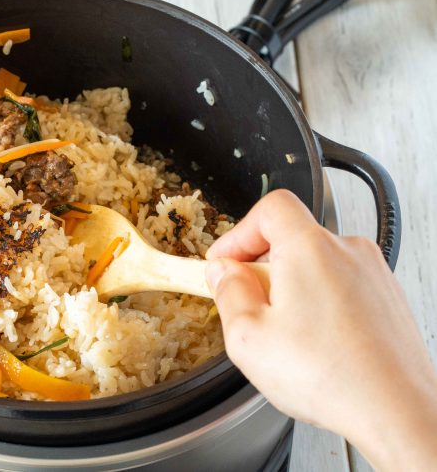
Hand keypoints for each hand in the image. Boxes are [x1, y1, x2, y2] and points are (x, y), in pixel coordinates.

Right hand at [205, 189, 436, 470]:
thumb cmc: (331, 376)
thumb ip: (227, 293)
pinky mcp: (386, 297)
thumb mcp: (249, 337)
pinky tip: (313, 343)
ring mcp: (373, 273)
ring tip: (283, 332)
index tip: (224, 261)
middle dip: (261, 266)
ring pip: (317, 263)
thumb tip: (223, 273)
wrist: (396, 411)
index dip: (238, 233)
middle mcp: (347, 250)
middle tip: (247, 303)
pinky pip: (341, 285)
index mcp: (309, 248)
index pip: (270, 208)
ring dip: (292, 287)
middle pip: (292, 237)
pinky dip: (320, 302)